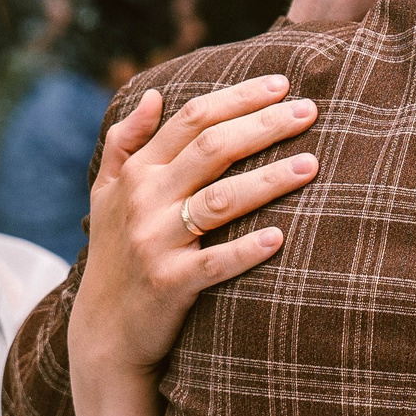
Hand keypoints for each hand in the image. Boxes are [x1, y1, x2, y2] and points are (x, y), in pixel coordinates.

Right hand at [66, 75, 320, 385]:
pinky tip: (279, 238)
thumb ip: (125, 141)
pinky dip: (246, 250)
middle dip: (263, 126)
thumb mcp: (106, 194)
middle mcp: (144, 201)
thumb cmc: (116, 252)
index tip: (282, 84)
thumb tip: (154, 95)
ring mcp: (156, 243)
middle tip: (310, 112)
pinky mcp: (170, 284)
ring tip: (311, 166)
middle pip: (212, 150)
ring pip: (219, 201)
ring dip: (267, 180)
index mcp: (136, 173)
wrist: (104, 330)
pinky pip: (214, 264)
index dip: (238, 98)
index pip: (192, 120)